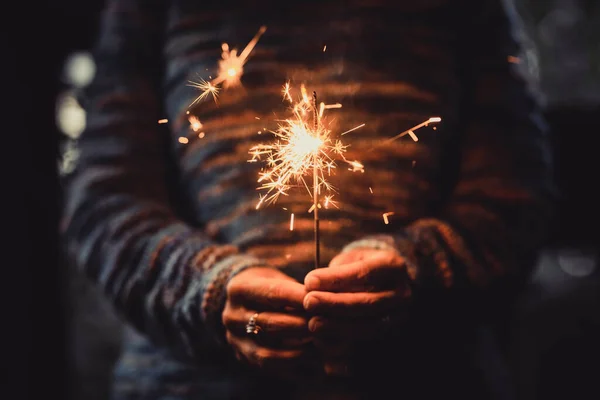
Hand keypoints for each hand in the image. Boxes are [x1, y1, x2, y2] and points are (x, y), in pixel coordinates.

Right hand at [223, 267, 318, 378]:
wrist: (243, 301)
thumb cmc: (269, 285)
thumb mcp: (278, 277)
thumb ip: (296, 290)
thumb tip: (327, 301)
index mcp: (239, 289)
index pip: (273, 293)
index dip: (300, 298)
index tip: (323, 300)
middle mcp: (233, 316)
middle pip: (271, 323)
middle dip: (303, 325)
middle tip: (329, 324)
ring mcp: (236, 340)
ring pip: (270, 352)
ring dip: (300, 350)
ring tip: (324, 345)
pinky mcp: (244, 358)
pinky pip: (271, 368)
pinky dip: (295, 366)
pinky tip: (315, 362)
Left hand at [303, 249, 411, 374]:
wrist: (384, 282)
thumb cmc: (360, 266)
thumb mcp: (351, 259)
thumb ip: (336, 271)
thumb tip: (312, 285)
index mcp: (393, 265)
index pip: (365, 273)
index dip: (336, 278)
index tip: (310, 281)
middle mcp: (402, 292)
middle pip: (367, 302)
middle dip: (334, 304)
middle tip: (309, 302)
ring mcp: (400, 315)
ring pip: (369, 326)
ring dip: (338, 327)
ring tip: (313, 323)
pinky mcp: (391, 334)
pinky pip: (366, 341)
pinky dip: (343, 341)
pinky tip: (322, 339)